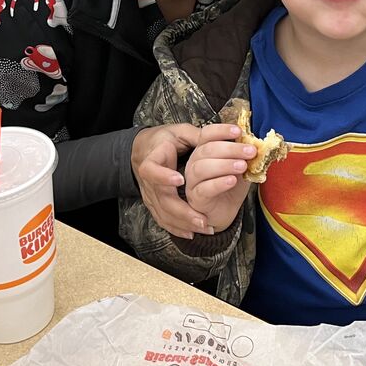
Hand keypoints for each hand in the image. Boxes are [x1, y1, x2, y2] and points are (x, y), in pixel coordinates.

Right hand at [132, 123, 213, 237]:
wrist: (142, 149)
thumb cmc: (163, 139)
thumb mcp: (178, 132)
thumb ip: (197, 136)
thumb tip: (224, 135)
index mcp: (153, 159)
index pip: (152, 170)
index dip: (163, 176)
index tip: (180, 180)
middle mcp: (149, 181)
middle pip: (162, 200)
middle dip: (183, 212)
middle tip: (202, 219)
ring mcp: (150, 196)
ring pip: (164, 214)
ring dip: (184, 223)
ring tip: (205, 227)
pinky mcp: (154, 205)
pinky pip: (163, 220)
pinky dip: (178, 229)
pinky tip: (192, 234)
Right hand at [183, 123, 255, 231]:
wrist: (226, 210)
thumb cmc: (231, 184)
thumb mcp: (242, 165)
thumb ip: (246, 155)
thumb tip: (258, 143)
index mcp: (204, 150)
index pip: (207, 134)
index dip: (222, 130)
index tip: (239, 131)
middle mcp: (195, 162)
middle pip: (207, 149)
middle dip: (231, 148)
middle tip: (251, 151)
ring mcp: (193, 180)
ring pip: (202, 168)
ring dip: (225, 164)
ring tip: (243, 166)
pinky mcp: (196, 197)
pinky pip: (204, 188)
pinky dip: (219, 183)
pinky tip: (232, 180)